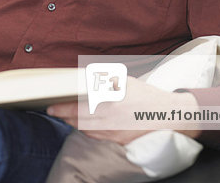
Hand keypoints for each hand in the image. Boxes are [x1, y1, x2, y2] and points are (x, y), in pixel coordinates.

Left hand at [47, 76, 200, 144]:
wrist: (168, 117)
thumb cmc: (147, 96)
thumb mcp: (126, 82)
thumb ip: (106, 81)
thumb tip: (87, 77)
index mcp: (111, 102)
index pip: (79, 105)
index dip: (62, 107)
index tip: (51, 105)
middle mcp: (110, 119)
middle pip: (79, 120)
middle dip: (63, 116)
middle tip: (52, 110)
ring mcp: (114, 133)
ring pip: (86, 130)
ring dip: (73, 123)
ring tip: (65, 116)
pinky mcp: (118, 141)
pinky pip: (96, 137)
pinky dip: (86, 130)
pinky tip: (83, 125)